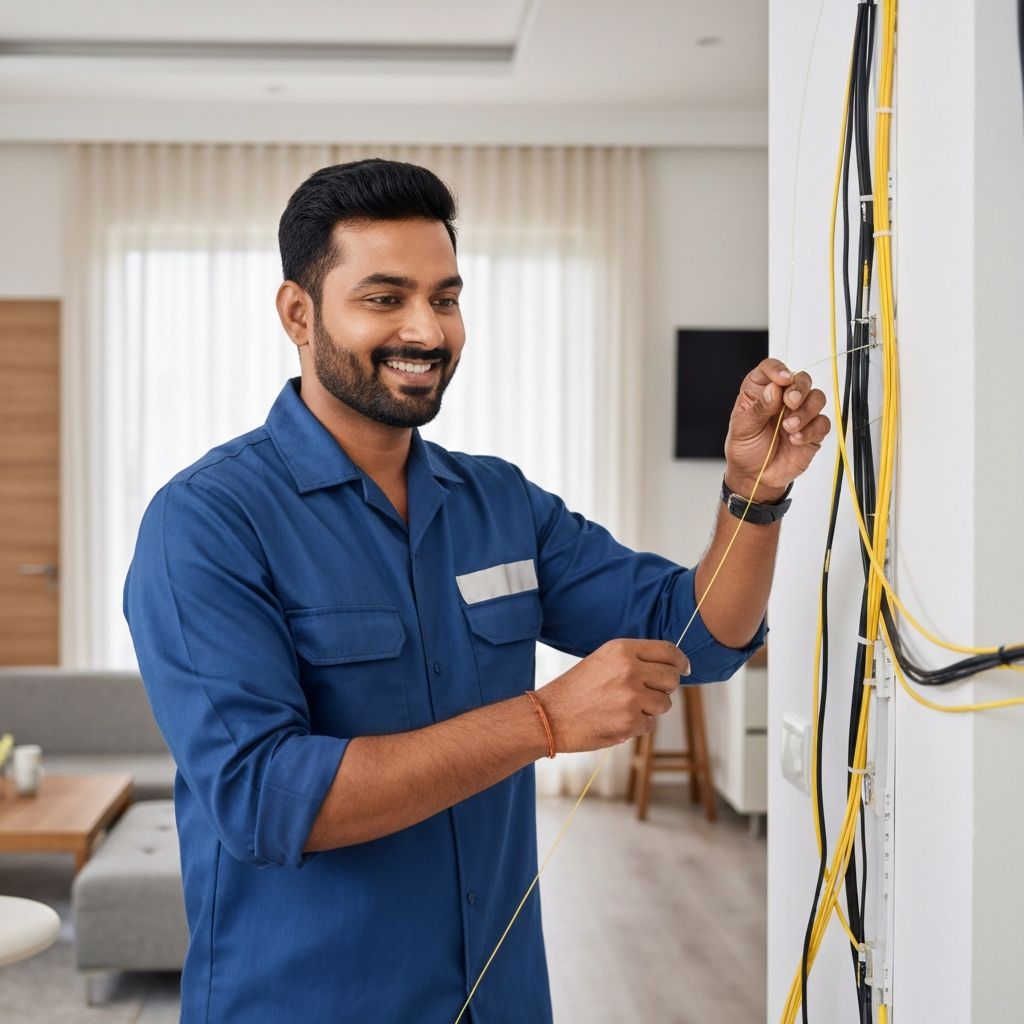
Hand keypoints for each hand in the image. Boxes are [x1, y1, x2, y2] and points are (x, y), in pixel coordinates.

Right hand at [536, 639, 689, 752]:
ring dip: (651, 708)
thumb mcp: (603, 660)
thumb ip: (634, 660)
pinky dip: (636, 725)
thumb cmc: (576, 688)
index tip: (684, 668)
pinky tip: (615, 720)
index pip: (668, 651)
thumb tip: (670, 667)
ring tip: (624, 707)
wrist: (550, 715)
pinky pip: (649, 724)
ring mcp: (632, 697)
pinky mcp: (630, 721)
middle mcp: (630, 670)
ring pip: (665, 704)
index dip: (681, 661)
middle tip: (647, 693)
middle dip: (665, 687)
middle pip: (671, 678)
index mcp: (622, 650)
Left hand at [724, 358, 830, 500]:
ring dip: (806, 410)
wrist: (755, 476)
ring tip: (789, 427)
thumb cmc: (745, 449)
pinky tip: (796, 439)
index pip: (771, 368)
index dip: (778, 369)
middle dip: (799, 388)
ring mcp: (799, 413)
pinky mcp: (812, 431)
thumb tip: (774, 390)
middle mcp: (782, 398)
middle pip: (801, 379)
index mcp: (760, 391)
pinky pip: (822, 423)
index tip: (782, 380)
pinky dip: (811, 430)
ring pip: (817, 398)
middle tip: (791, 402)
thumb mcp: (742, 429)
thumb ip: (758, 409)